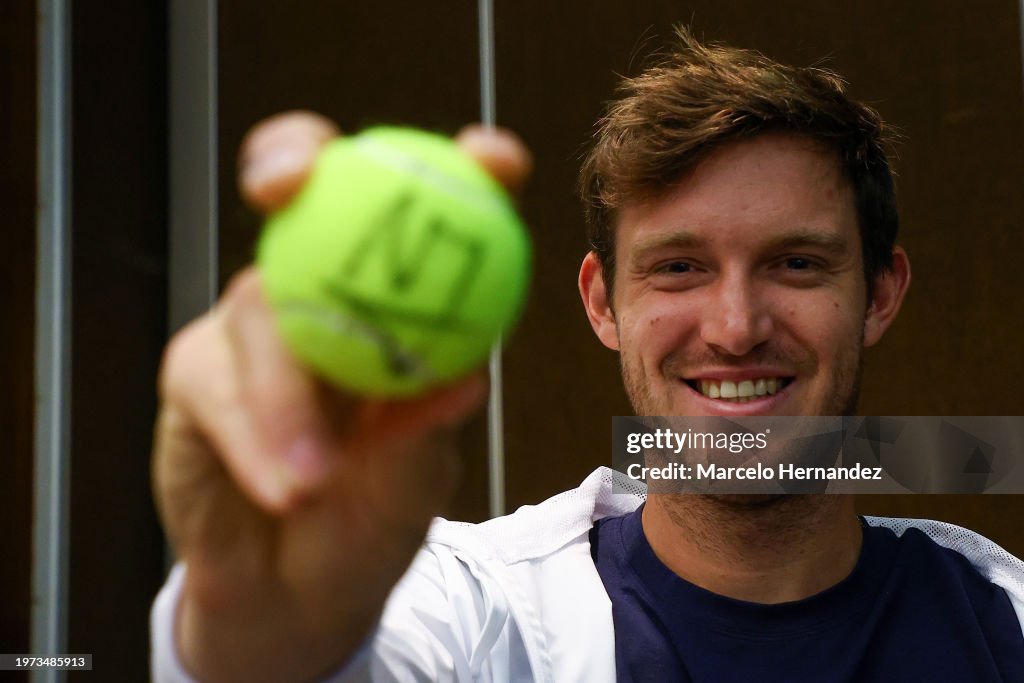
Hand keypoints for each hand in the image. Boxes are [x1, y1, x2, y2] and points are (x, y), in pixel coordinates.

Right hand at [153, 111, 531, 682]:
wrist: (302, 596)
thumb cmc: (373, 516)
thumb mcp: (419, 474)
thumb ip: (430, 422)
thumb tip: (466, 377)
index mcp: (394, 301)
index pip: (421, 213)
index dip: (456, 169)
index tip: (494, 159)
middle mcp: (322, 291)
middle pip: (302, 189)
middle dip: (291, 159)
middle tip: (294, 180)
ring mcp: (254, 327)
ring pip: (257, 305)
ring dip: (286, 390)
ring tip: (318, 478)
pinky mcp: (196, 372)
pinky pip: (213, 381)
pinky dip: (254, 435)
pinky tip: (285, 488)